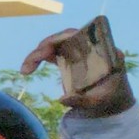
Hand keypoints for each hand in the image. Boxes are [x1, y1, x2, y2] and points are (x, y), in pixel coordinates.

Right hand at [17, 27, 135, 117]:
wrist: (113, 101)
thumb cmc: (109, 100)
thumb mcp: (98, 103)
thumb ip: (82, 101)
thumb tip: (61, 99)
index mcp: (104, 52)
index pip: (81, 35)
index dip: (61, 38)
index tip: (45, 49)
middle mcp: (91, 47)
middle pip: (64, 38)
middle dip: (44, 47)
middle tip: (28, 66)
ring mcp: (80, 51)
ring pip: (56, 44)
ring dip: (38, 53)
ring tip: (25, 70)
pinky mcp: (72, 58)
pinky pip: (53, 52)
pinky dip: (39, 58)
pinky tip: (28, 69)